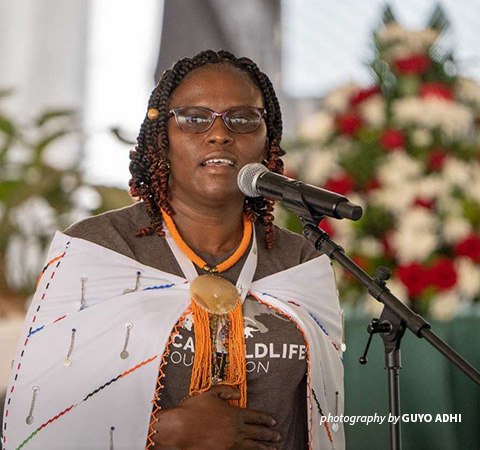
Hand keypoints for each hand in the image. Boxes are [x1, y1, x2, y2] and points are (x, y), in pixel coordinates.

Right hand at [152, 385, 281, 449]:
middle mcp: (237, 430)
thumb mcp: (210, 394)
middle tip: (278, 436)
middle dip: (270, 434)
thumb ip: (226, 391)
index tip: (273, 421)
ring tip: (274, 448)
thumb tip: (237, 393)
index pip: (256, 416)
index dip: (266, 418)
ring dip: (265, 447)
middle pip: (258, 433)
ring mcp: (231, 443)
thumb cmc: (194, 410)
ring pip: (253, 446)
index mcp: (235, 414)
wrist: (180, 429)